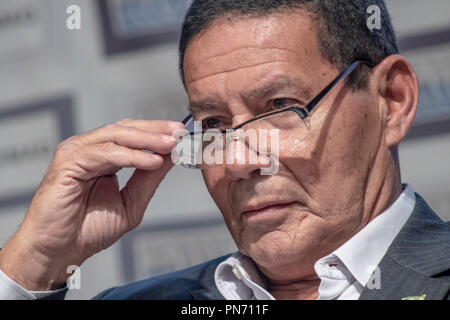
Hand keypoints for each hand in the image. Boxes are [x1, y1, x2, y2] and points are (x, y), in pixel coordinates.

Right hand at [0, 119, 183, 289]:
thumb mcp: (130, 202)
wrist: (59, 252)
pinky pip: (104, 153)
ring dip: (146, 140)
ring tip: (170, 145)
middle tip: (179, 132)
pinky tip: (151, 161)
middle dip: (155, 130)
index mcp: (102, 158)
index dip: (156, 132)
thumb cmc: (88, 230)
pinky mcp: (67, 162)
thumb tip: (170, 157)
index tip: (181, 134)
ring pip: (115, 136)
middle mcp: (88, 150)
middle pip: (124, 129)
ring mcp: (76, 153)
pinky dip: (130, 156)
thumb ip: (148, 179)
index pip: (131, 135)